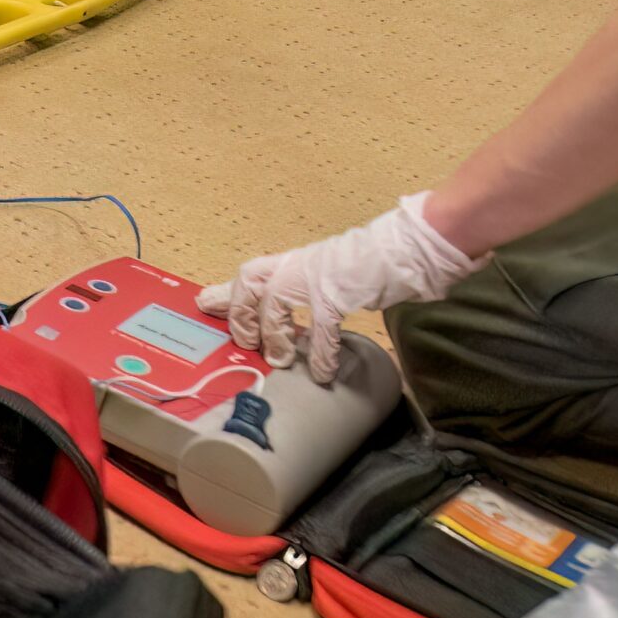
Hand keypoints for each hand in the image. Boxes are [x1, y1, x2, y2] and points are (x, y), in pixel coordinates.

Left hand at [198, 194, 482, 381]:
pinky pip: (322, 325)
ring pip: (277, 302)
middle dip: (242, 313)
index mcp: (297, 262)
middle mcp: (302, 264)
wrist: (413, 246)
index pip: (251, 272)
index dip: (227, 292)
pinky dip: (321, 351)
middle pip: (252, 281)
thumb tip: (284, 317)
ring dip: (275, 335)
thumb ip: (303, 290)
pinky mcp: (342, 289)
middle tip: (248, 342)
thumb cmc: (372, 267)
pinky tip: (324, 371)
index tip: (205, 305)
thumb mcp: (327, 276)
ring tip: (281, 361)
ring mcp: (320, 275)